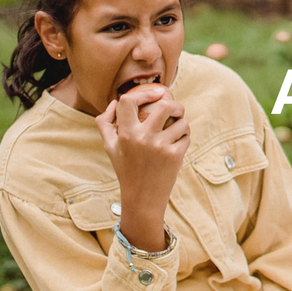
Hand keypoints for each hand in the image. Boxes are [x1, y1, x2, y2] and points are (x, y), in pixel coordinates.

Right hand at [93, 82, 189, 251]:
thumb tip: (114, 102)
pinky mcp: (175, 156)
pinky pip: (186, 136)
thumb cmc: (126, 169)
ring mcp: (161, 147)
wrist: (142, 197)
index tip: (155, 93)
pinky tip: (178, 143)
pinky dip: (185, 137)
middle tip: (175, 109)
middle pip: (165, 105)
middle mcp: (143, 138)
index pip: (130, 101)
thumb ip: (105, 123)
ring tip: (176, 130)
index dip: (144, 93)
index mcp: (125, 134)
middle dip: (175, 104)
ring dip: (182, 123)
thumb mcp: (110, 147)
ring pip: (181, 121)